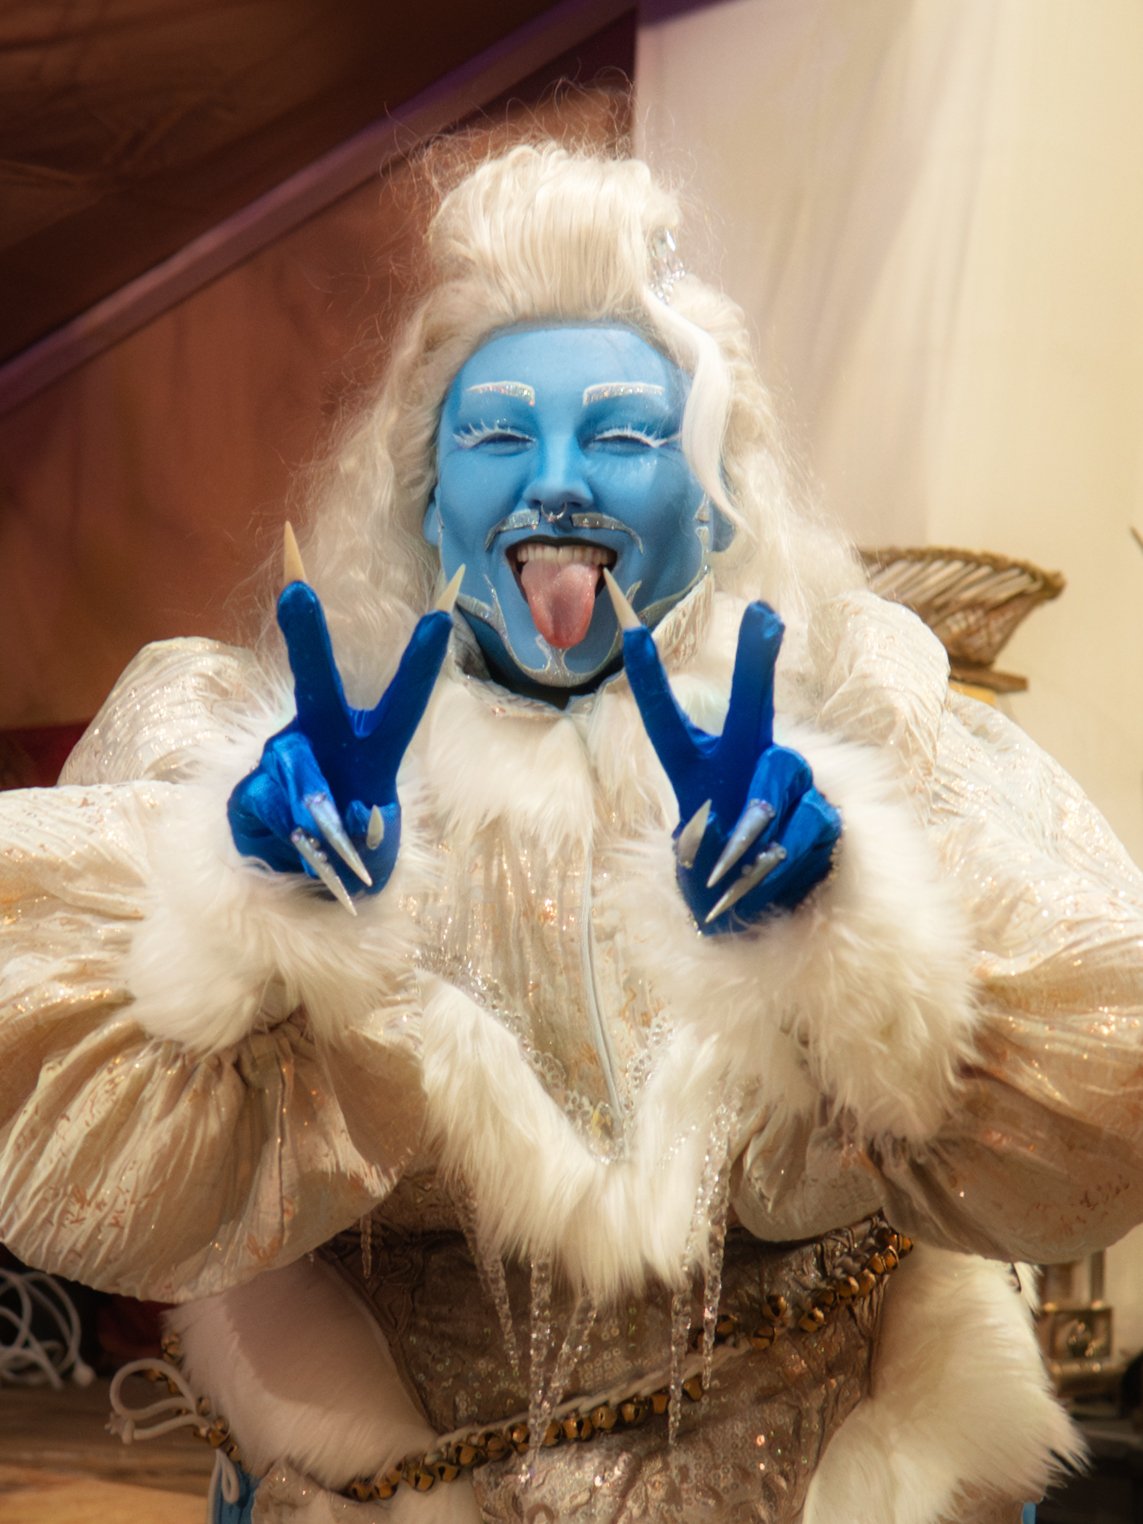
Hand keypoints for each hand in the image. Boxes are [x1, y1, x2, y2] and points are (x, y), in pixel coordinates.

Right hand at [227, 578, 452, 910]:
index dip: (419, 663)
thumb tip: (320, 812)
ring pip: (296, 771)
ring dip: (315, 814)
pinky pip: (268, 804)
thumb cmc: (354, 852)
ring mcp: (280, 757)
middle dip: (307, 638)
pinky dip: (285, 835)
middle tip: (296, 592)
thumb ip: (359, 826)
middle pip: (316, 682)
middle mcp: (322, 736)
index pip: (403, 703)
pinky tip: (288, 846)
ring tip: (325, 846)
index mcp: (371, 746)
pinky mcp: (247, 790)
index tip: (440, 617)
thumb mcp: (373, 848)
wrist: (299, 883)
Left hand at [618, 596, 840, 934]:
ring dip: (763, 825)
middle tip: (764, 614)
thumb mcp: (693, 860)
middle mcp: (745, 762)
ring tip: (748, 867)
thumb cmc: (713, 875)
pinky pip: (810, 820)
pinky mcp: (822, 813)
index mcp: (697, 769)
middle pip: (750, 707)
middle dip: (756, 660)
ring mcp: (787, 784)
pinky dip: (790, 855)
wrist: (762, 917)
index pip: (668, 723)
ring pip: (781, 778)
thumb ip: (714, 834)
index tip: (631, 637)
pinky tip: (784, 876)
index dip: (650, 682)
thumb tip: (762, 818)